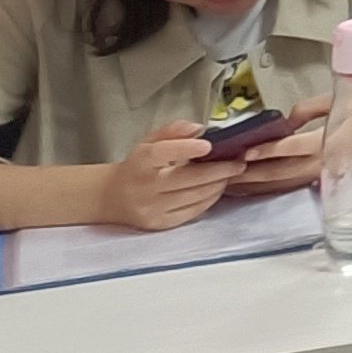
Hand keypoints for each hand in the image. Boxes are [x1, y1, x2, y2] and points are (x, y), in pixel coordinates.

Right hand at [98, 124, 231, 233]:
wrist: (112, 197)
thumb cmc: (137, 166)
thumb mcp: (149, 142)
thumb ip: (173, 131)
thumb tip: (199, 129)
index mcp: (139, 162)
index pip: (162, 153)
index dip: (186, 149)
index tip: (208, 145)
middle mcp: (144, 187)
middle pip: (188, 179)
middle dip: (220, 170)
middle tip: (240, 162)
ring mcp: (151, 208)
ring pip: (195, 196)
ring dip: (219, 184)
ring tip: (233, 174)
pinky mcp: (159, 224)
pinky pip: (193, 211)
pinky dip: (210, 199)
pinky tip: (218, 188)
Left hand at [217, 101, 329, 197]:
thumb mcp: (337, 104)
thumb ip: (311, 109)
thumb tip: (286, 121)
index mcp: (325, 141)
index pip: (292, 147)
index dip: (268, 150)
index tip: (246, 152)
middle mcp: (318, 164)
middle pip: (278, 171)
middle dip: (248, 173)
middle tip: (222, 170)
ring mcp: (315, 177)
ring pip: (278, 184)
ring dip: (251, 184)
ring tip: (226, 181)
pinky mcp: (313, 184)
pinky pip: (284, 188)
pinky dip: (263, 189)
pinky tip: (246, 187)